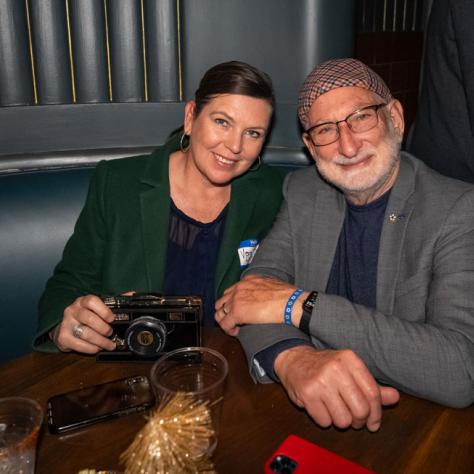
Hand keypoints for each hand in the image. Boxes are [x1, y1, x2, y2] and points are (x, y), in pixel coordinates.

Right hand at [51, 294, 115, 353]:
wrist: (65, 328)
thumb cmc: (86, 317)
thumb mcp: (98, 307)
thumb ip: (113, 302)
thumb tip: (131, 294)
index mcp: (83, 301)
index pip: (91, 301)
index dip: (103, 310)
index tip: (112, 319)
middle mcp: (73, 310)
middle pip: (88, 318)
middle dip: (103, 328)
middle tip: (111, 333)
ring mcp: (66, 323)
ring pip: (85, 333)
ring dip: (100, 341)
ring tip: (109, 344)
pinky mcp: (63, 337)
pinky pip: (78, 344)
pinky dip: (91, 348)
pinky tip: (97, 348)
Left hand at [215, 275, 307, 335]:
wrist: (291, 303)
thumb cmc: (288, 296)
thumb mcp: (272, 285)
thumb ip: (263, 289)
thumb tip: (264, 296)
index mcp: (248, 280)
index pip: (231, 291)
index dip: (233, 302)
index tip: (239, 310)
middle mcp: (239, 288)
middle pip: (222, 301)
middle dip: (226, 311)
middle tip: (233, 320)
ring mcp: (236, 299)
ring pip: (220, 312)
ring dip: (225, 320)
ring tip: (234, 327)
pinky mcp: (237, 312)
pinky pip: (224, 324)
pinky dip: (228, 330)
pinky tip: (236, 332)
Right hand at [275, 345, 399, 431]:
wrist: (293, 360)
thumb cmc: (325, 367)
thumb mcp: (349, 369)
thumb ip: (371, 385)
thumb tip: (394, 397)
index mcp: (350, 359)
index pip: (373, 393)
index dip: (376, 413)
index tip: (373, 422)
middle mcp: (336, 368)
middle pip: (360, 409)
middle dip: (359, 421)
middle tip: (354, 419)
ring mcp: (320, 381)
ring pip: (343, 420)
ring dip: (341, 421)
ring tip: (335, 410)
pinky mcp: (307, 394)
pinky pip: (325, 422)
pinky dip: (325, 420)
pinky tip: (321, 408)